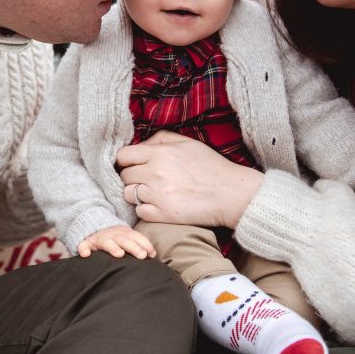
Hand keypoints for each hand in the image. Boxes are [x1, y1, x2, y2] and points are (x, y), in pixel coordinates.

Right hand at [77, 225, 155, 259]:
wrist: (92, 227)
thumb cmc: (114, 239)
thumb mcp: (126, 238)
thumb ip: (138, 244)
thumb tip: (153, 254)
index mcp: (124, 233)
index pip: (136, 237)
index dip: (144, 244)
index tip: (151, 254)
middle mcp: (112, 235)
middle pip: (124, 240)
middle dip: (133, 247)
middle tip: (142, 255)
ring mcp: (99, 239)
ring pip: (106, 242)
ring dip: (113, 247)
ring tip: (119, 254)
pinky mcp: (87, 244)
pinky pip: (84, 246)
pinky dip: (84, 249)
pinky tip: (86, 254)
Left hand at [116, 130, 263, 228]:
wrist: (231, 194)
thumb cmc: (211, 166)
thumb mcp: (187, 143)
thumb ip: (161, 138)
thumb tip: (140, 145)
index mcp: (160, 153)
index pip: (123, 156)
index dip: (125, 160)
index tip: (131, 164)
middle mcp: (155, 173)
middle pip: (124, 176)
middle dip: (131, 177)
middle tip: (144, 179)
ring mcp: (157, 195)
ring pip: (128, 194)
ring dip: (136, 194)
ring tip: (151, 192)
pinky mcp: (163, 215)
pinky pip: (139, 212)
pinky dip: (145, 209)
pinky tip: (158, 205)